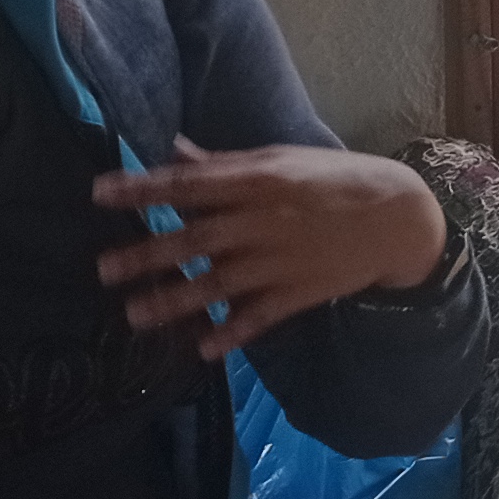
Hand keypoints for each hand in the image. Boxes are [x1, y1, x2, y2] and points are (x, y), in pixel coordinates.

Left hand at [94, 143, 448, 356]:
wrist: (399, 218)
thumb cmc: (334, 179)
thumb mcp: (281, 159)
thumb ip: (225, 163)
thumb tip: (173, 151)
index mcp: (259, 179)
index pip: (190, 183)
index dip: (143, 188)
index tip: (100, 193)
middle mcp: (264, 221)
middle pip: (195, 238)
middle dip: (147, 254)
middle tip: (103, 269)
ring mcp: (282, 261)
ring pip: (219, 283)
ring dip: (175, 300)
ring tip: (135, 315)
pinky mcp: (300, 292)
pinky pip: (260, 316)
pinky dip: (232, 332)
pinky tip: (203, 347)